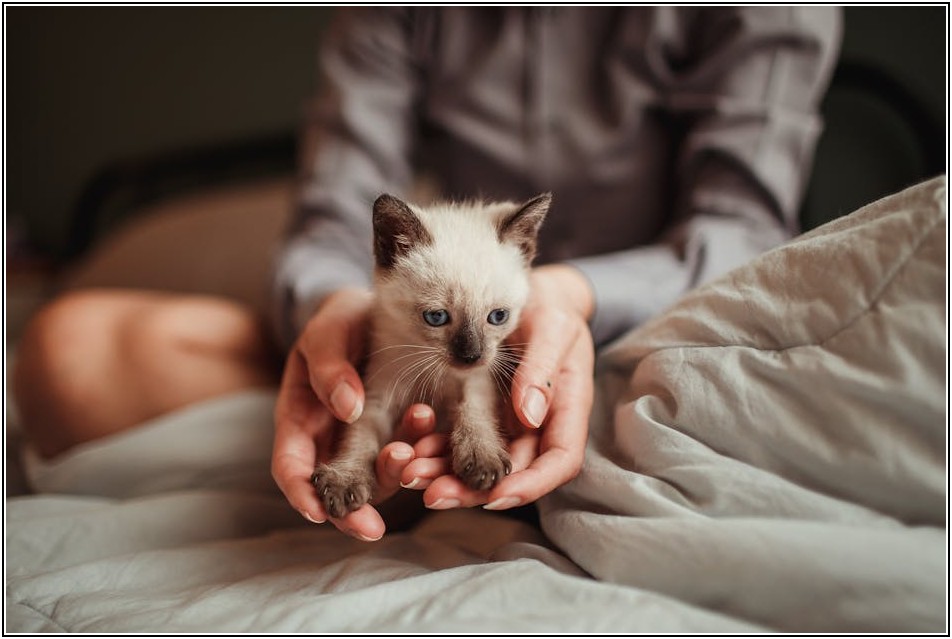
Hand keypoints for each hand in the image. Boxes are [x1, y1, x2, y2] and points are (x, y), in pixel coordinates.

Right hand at [271, 288, 435, 540]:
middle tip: (374, 525)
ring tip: (411, 455)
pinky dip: (420, 451)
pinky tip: (434, 432)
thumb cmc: (340, 322)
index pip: (291, 468)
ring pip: (377, 476)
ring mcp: (367, 441)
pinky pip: (410, 453)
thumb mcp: (327, 334)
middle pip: (335, 489)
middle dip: (352, 511)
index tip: (318, 513)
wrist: (376, 310)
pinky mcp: (401, 434)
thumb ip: (330, 367)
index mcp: (301, 419)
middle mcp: (332, 440)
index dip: (301, 495)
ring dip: (394, 474)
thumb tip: (348, 408)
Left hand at [399, 264, 595, 510]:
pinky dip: (438, 448)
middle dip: (473, 489)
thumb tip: (528, 416)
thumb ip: (541, 369)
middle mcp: (540, 424)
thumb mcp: (552, 327)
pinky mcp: (484, 414)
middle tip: (432, 493)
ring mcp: (510, 422)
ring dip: (448, 474)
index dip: (530, 484)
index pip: (559, 462)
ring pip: (483, 463)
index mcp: (567, 408)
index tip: (496, 495)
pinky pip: (462, 439)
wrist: (532, 294)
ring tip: (410, 473)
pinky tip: (410, 449)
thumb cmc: (550, 307)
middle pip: (513, 473)